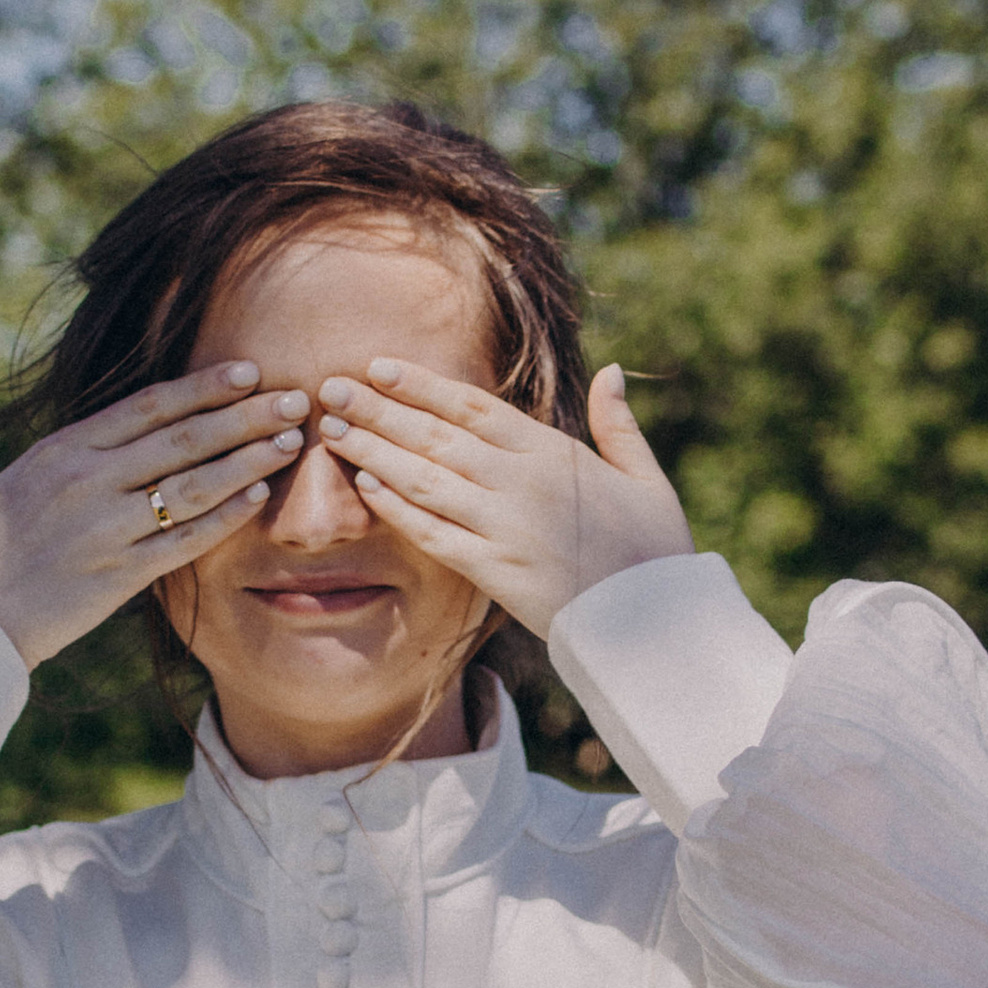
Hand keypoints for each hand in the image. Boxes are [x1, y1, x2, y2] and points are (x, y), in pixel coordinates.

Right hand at [0, 364, 309, 665]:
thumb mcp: (28, 478)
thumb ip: (83, 454)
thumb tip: (142, 428)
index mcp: (63, 449)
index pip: (148, 406)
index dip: (204, 387)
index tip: (248, 371)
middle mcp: (86, 481)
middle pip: (182, 439)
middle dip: (244, 417)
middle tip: (293, 400)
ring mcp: (104, 528)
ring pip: (192, 486)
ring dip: (247, 461)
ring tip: (289, 443)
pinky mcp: (117, 575)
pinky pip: (184, 540)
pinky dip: (224, 517)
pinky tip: (257, 498)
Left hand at [313, 359, 693, 639]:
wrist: (657, 622)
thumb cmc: (654, 548)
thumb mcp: (646, 478)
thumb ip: (618, 424)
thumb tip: (610, 370)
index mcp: (556, 453)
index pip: (473, 406)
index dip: (421, 384)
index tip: (378, 365)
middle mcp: (523, 483)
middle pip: (436, 436)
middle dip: (378, 409)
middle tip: (329, 387)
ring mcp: (506, 528)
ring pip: (425, 480)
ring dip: (374, 451)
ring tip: (332, 429)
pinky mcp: (496, 572)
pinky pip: (433, 534)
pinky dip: (396, 508)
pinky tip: (364, 486)